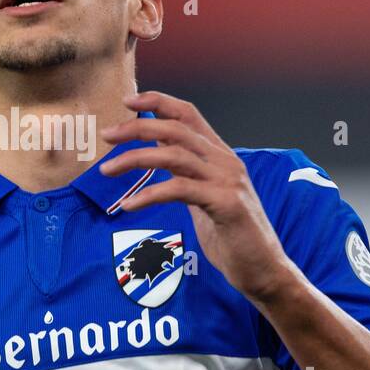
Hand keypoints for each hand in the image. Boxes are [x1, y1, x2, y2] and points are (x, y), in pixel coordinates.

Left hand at [99, 90, 293, 301]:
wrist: (263, 269)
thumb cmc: (231, 236)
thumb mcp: (203, 196)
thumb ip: (185, 172)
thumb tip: (156, 151)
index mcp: (220, 155)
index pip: (188, 113)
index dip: (158, 102)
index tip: (127, 100)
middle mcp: (226, 161)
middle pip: (176, 128)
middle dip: (136, 128)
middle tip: (106, 136)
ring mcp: (228, 181)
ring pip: (174, 155)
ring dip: (135, 159)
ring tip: (106, 170)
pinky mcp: (226, 204)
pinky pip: (180, 190)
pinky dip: (150, 194)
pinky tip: (129, 205)